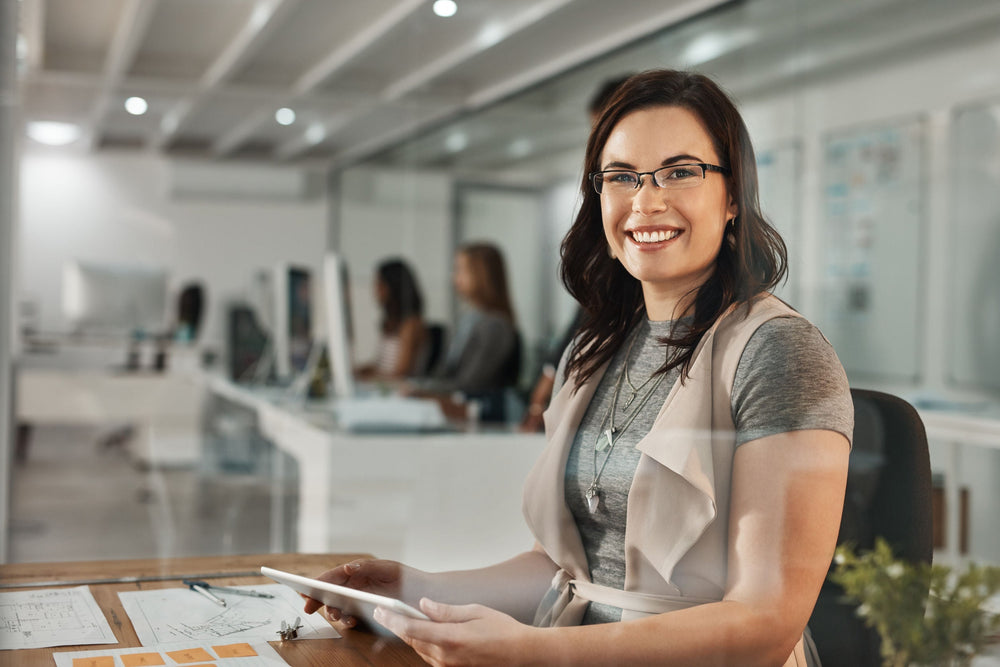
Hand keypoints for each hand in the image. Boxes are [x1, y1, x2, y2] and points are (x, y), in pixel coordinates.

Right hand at [302, 559, 426, 629]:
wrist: (424, 595)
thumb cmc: (406, 577)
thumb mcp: (388, 568)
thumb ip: (367, 567)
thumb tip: (347, 566)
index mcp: (358, 571)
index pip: (334, 575)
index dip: (319, 581)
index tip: (307, 587)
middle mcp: (356, 585)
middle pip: (331, 592)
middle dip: (318, 598)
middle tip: (309, 606)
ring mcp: (359, 600)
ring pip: (338, 606)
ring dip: (332, 611)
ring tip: (335, 614)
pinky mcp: (365, 613)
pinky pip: (350, 617)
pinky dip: (346, 620)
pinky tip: (349, 621)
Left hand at [374, 598, 537, 666]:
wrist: (521, 654)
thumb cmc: (502, 630)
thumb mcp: (475, 611)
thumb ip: (446, 610)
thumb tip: (424, 605)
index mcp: (451, 638)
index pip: (412, 629)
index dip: (392, 619)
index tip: (380, 611)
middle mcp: (446, 656)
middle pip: (412, 640)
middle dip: (396, 626)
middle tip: (383, 612)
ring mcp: (449, 666)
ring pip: (419, 649)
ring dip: (409, 635)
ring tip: (399, 620)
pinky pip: (430, 657)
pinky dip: (422, 644)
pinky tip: (421, 634)